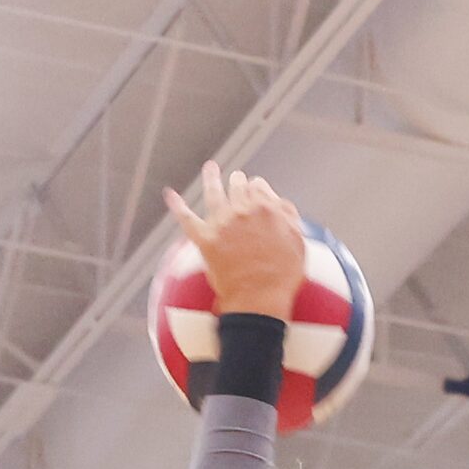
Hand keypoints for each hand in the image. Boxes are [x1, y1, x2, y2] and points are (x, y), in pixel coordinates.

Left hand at [163, 161, 305, 320]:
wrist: (259, 300)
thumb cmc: (282, 276)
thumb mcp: (298, 243)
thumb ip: (289, 217)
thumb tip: (279, 202)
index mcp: (266, 209)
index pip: (259, 187)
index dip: (258, 188)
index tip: (257, 190)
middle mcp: (242, 211)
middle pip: (238, 187)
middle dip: (238, 181)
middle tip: (237, 179)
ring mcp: (221, 224)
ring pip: (214, 193)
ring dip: (211, 178)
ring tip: (210, 168)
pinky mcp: (205, 239)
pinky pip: (186, 218)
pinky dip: (177, 205)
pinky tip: (170, 195)